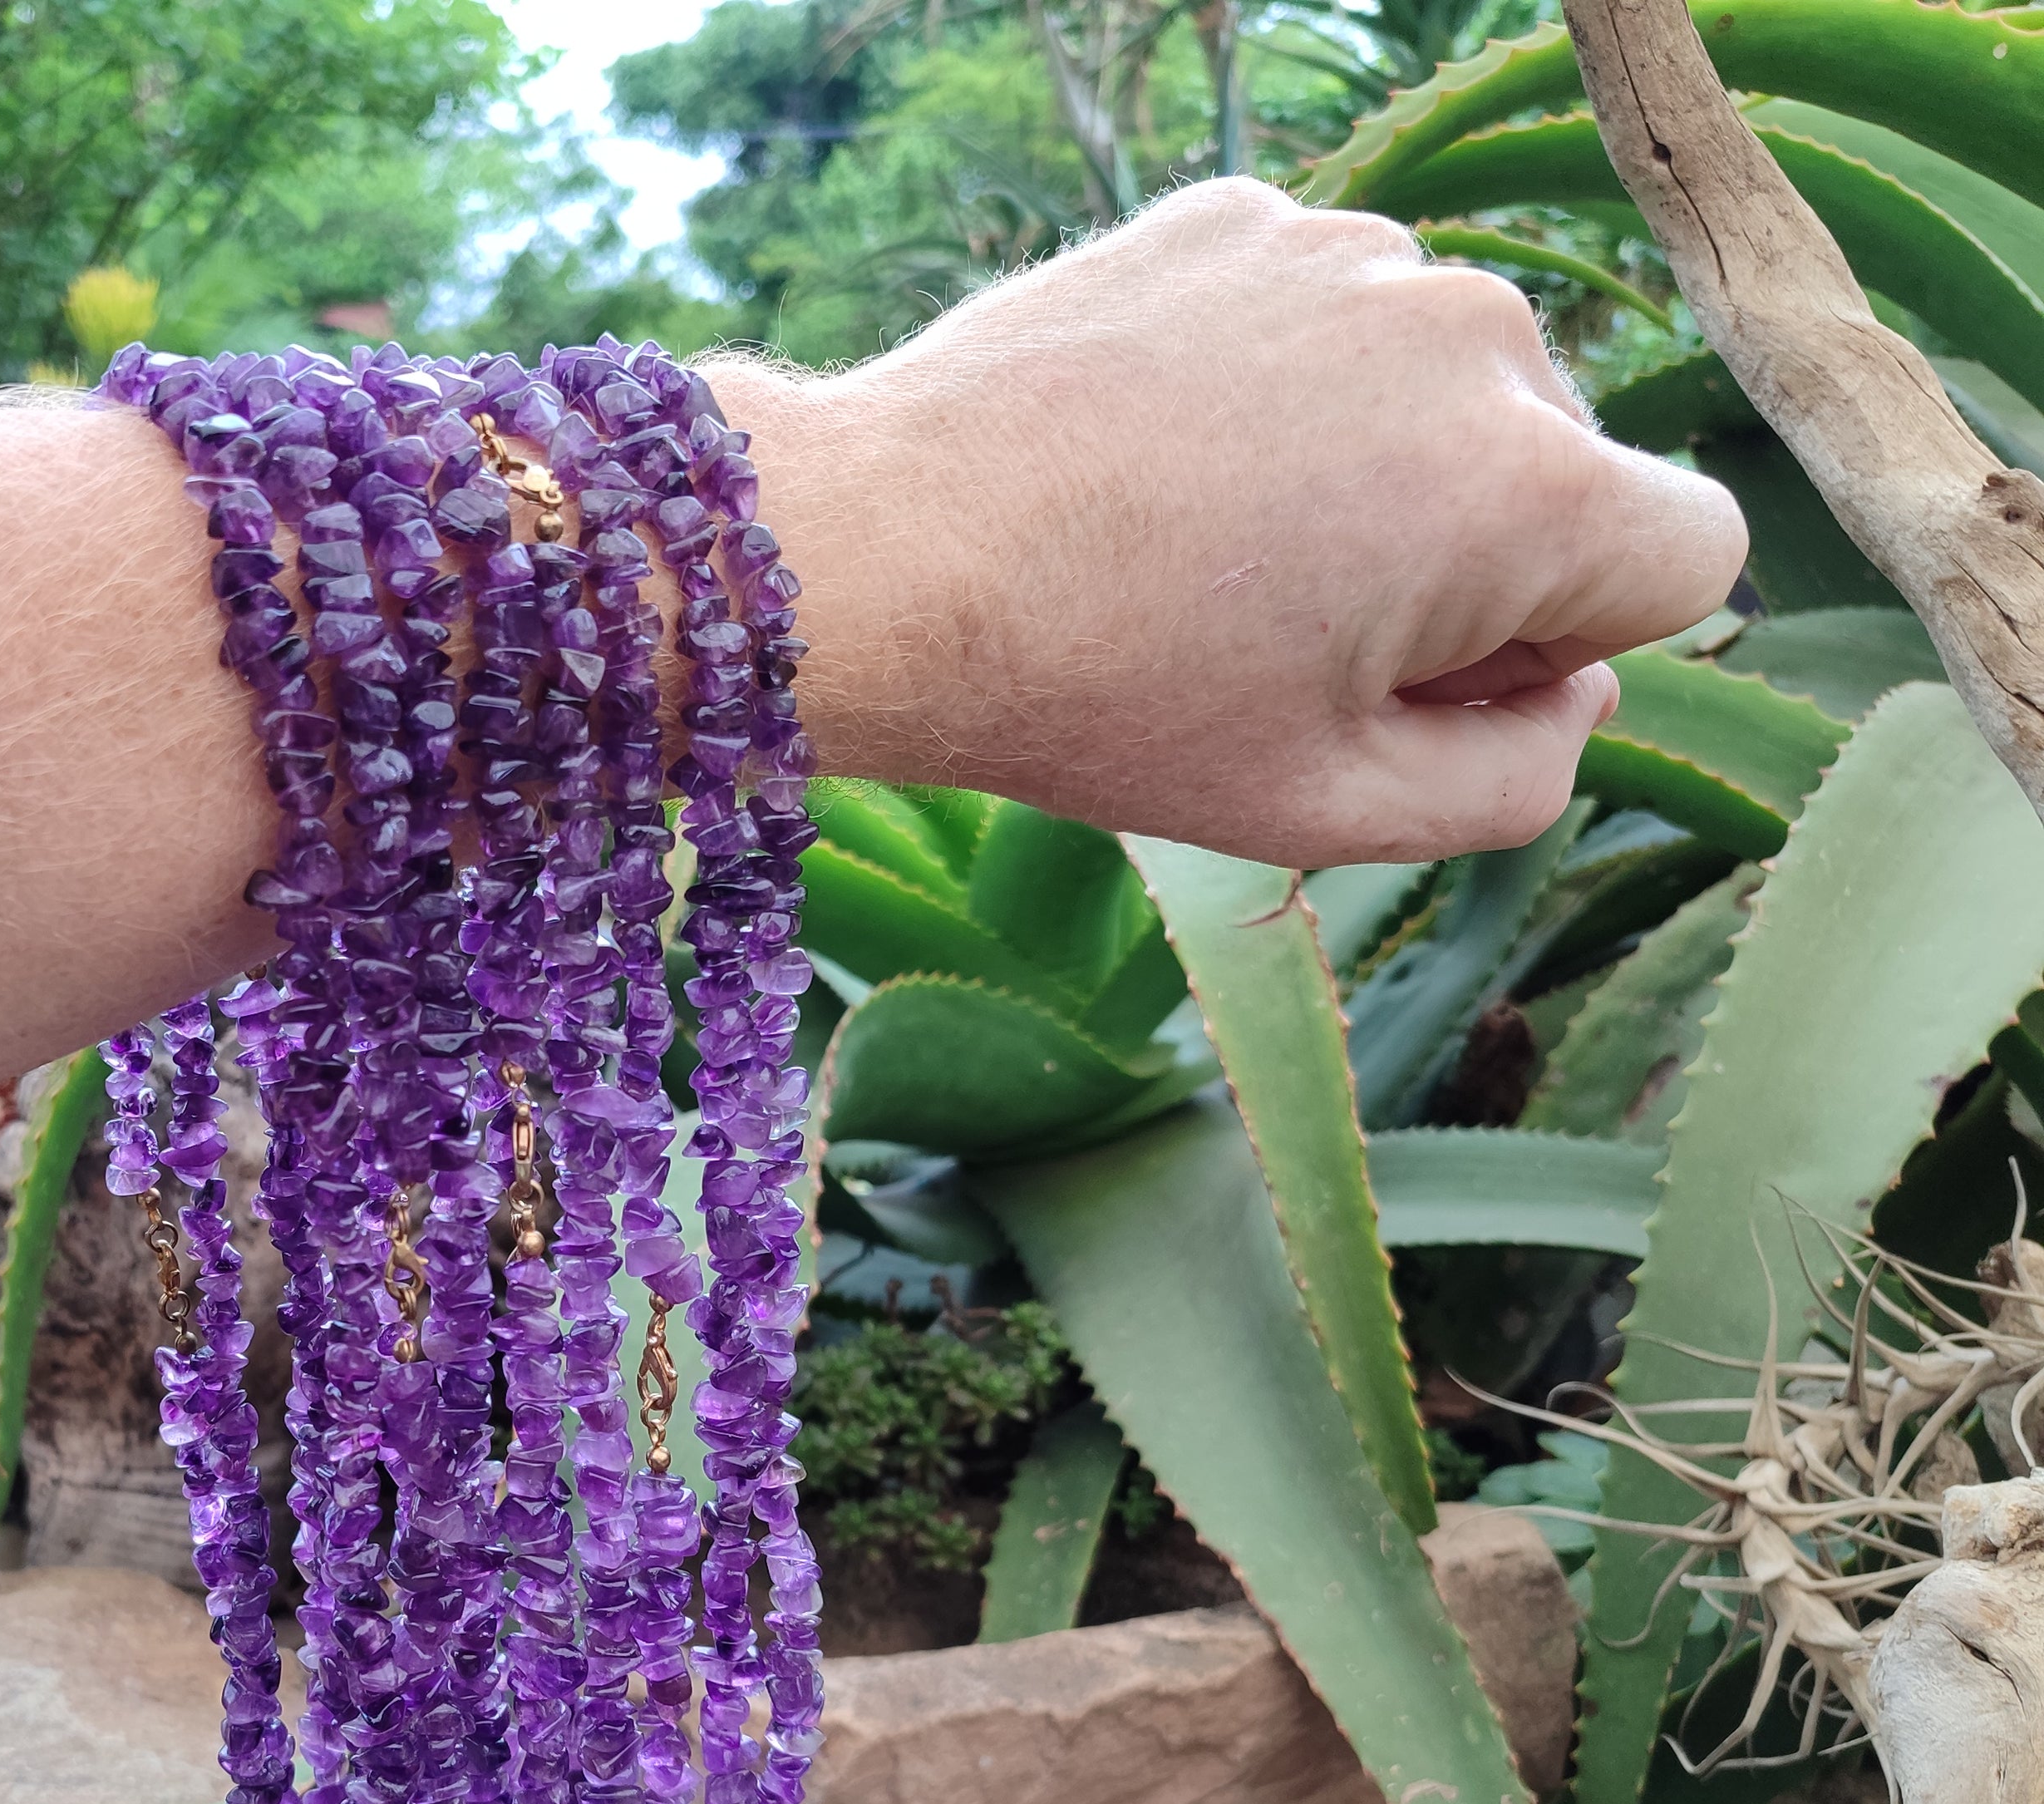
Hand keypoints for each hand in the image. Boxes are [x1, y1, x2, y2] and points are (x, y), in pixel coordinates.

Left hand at [719, 177, 1748, 864]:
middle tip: (1284, 632)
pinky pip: (1328, 322)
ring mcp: (1353, 254)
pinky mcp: (1247, 217)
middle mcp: (1472, 332)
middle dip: (1470, 558)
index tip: (1433, 678)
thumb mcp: (1329, 810)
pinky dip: (1274, 392)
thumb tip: (1576, 694)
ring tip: (1204, 546)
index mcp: (1525, 485)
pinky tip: (1154, 461)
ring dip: (1371, 469)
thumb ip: (1517, 779)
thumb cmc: (1101, 699)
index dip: (1571, 645)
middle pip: (1559, 468)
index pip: (1688, 557)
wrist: (891, 557)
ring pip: (1441, 388)